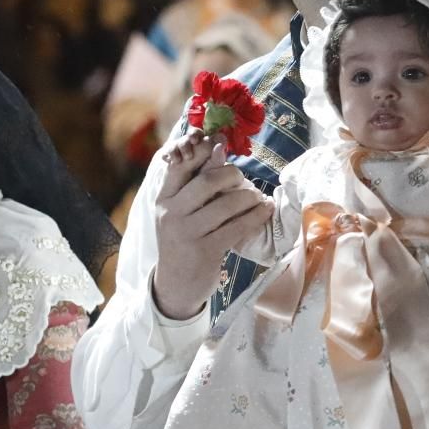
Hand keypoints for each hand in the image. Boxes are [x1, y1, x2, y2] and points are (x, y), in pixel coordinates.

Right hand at [150, 137, 271, 319]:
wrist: (175, 285)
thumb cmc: (183, 240)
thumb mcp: (180, 212)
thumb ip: (196, 182)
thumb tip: (219, 147)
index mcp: (163, 198)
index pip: (180, 164)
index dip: (202, 150)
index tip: (221, 143)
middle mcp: (171, 213)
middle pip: (207, 181)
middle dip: (232, 175)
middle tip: (243, 180)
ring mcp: (187, 233)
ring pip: (225, 204)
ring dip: (248, 197)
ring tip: (258, 197)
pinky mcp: (206, 251)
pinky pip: (236, 227)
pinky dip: (255, 216)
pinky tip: (265, 211)